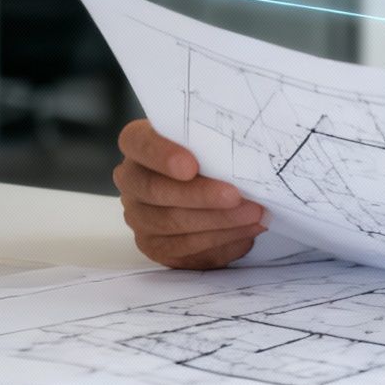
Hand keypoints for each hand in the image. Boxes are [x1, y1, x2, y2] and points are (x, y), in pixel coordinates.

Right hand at [113, 118, 265, 269]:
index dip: (161, 155)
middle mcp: (132, 180)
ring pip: (171, 222)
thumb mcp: (215, 138)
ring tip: (253, 214)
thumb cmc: (215, 153)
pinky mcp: (155, 244)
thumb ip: (219, 138)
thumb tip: (248, 147)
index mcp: (139, 143)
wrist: (217, 187)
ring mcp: (139, 215)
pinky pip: (184, 247)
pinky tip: (246, 230)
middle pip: (155, 190)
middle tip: (235, 196)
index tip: (190, 167)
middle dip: (200, 195)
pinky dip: (220, 239)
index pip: (137, 142)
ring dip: (218, 220)